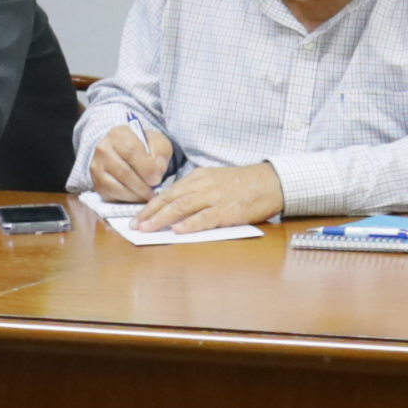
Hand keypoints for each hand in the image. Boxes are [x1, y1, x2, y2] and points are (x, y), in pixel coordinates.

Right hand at [85, 125, 175, 201]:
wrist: (127, 153)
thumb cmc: (144, 147)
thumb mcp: (157, 142)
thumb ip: (160, 153)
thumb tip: (157, 171)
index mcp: (118, 134)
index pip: (131, 152)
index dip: (145, 168)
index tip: (156, 179)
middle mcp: (103, 149)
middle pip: (123, 172)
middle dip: (142, 185)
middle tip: (154, 192)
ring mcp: (97, 168)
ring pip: (116, 186)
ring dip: (135, 195)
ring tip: (148, 196)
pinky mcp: (97, 184)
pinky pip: (112, 195)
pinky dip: (127, 200)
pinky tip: (138, 197)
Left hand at [141, 160, 283, 232]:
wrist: (271, 182)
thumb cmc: (243, 184)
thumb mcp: (214, 180)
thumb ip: (195, 191)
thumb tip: (174, 207)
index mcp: (198, 177)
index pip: (168, 192)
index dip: (150, 205)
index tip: (137, 217)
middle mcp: (203, 185)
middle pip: (171, 199)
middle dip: (150, 213)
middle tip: (136, 225)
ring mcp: (215, 197)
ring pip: (183, 207)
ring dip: (163, 219)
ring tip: (148, 229)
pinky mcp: (228, 210)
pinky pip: (206, 217)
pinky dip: (191, 224)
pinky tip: (178, 230)